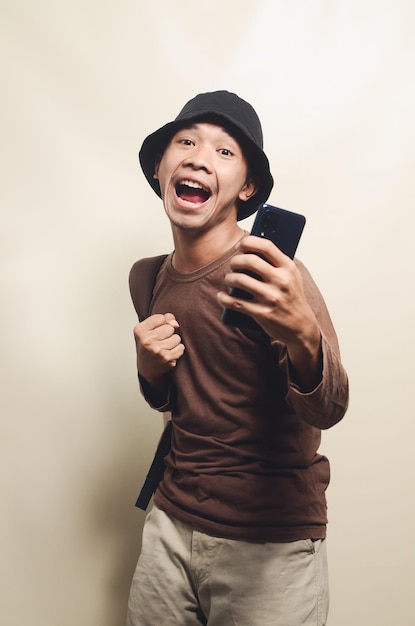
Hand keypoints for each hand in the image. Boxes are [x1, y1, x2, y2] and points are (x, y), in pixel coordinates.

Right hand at [133, 313, 184, 387]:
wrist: (146, 367)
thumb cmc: (149, 345)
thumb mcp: (149, 329)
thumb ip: (164, 320)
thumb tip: (175, 324)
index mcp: (140, 330)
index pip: (161, 318)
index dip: (161, 324)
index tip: (155, 331)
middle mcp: (147, 341)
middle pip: (170, 328)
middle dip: (168, 333)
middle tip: (160, 341)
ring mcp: (157, 350)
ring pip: (177, 338)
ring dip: (173, 342)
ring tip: (164, 347)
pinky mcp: (166, 358)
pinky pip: (181, 347)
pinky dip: (177, 350)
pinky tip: (169, 353)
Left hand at [217, 236, 321, 388]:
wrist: (301, 326)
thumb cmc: (291, 297)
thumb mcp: (291, 276)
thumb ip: (275, 262)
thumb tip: (248, 248)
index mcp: (288, 268)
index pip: (266, 246)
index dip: (248, 242)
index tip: (240, 246)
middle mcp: (281, 281)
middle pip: (249, 261)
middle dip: (235, 261)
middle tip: (233, 265)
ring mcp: (271, 297)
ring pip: (239, 280)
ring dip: (229, 278)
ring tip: (229, 279)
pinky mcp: (262, 313)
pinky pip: (235, 302)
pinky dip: (224, 298)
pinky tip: (222, 296)